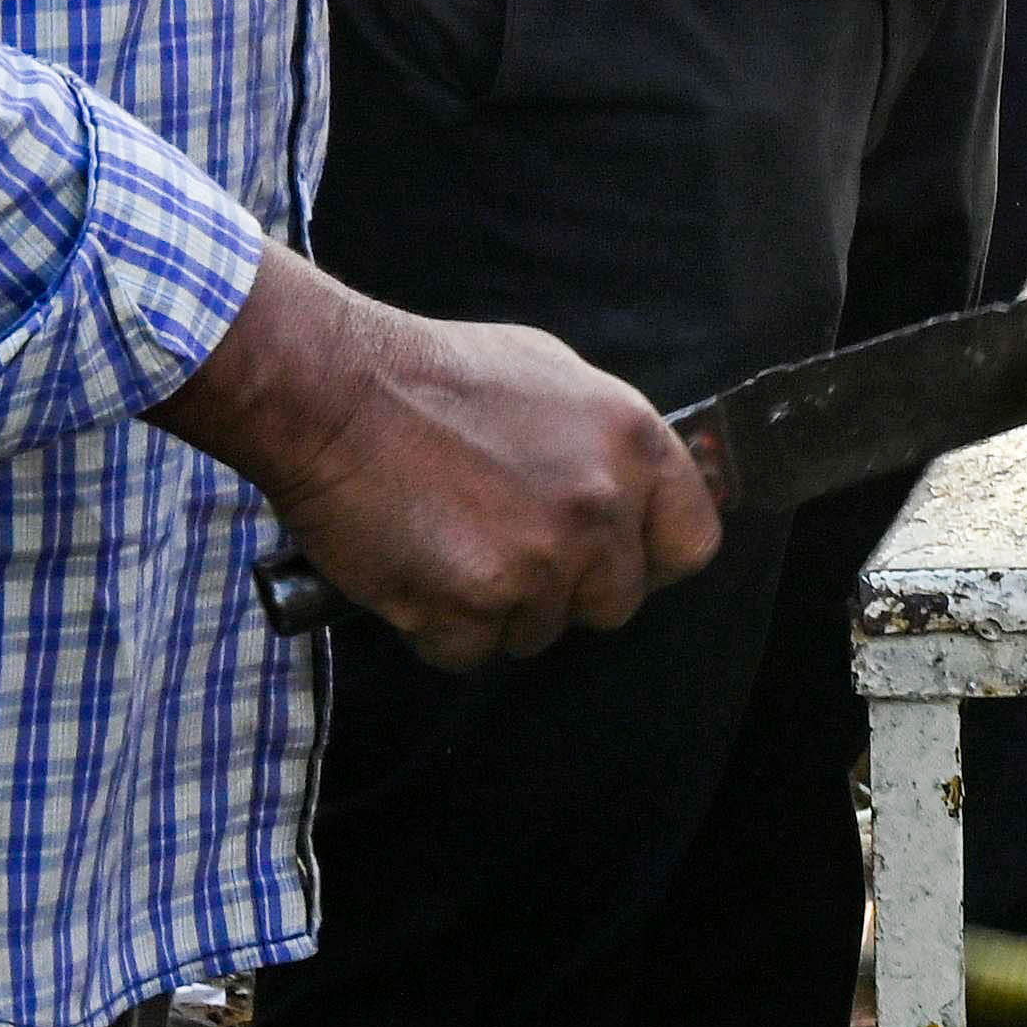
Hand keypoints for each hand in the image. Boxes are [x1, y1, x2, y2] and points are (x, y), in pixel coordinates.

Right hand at [157, 250, 720, 668]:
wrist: (334, 392)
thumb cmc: (436, 376)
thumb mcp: (554, 376)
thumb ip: (604, 443)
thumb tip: (628, 490)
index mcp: (634, 445)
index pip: (691, 543)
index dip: (649, 558)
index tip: (612, 557)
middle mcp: (601, 508)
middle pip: (614, 602)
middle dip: (565, 589)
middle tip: (503, 546)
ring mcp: (541, 562)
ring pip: (539, 632)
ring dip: (495, 607)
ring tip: (448, 541)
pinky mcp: (474, 604)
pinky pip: (470, 650)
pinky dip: (438, 626)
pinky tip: (414, 568)